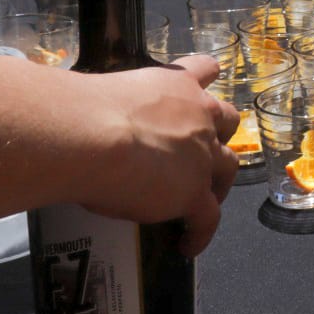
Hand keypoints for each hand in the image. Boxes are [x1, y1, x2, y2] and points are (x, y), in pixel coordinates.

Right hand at [73, 54, 238, 256]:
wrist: (91, 136)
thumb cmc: (84, 110)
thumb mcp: (107, 95)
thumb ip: (118, 106)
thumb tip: (93, 120)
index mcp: (175, 84)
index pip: (203, 69)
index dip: (206, 79)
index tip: (205, 86)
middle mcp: (198, 115)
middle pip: (226, 120)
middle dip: (219, 134)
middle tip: (203, 152)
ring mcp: (202, 155)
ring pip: (229, 165)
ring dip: (219, 181)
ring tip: (206, 199)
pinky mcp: (195, 193)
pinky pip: (208, 217)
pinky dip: (201, 232)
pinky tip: (187, 245)